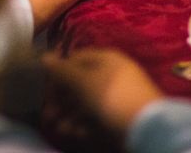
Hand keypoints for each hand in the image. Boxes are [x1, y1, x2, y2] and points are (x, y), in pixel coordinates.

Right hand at [42, 48, 163, 134]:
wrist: (145, 125)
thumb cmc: (111, 97)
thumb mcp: (83, 82)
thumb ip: (62, 70)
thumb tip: (44, 56)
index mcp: (105, 58)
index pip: (75, 59)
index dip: (58, 73)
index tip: (44, 91)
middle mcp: (111, 73)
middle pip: (79, 82)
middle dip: (61, 99)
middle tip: (48, 116)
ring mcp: (116, 95)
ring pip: (86, 101)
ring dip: (69, 115)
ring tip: (60, 128)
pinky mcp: (119, 114)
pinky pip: (97, 115)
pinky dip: (84, 123)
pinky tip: (76, 133)